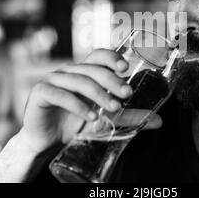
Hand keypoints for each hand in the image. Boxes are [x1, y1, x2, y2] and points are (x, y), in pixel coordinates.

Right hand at [18, 49, 162, 153]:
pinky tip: (91, 117)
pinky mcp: (40, 94)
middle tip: (126, 94)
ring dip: (98, 94)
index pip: (98, 55)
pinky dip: (77, 106)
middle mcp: (68, 72)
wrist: (45, 142)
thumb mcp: (104, 118)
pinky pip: (59, 95)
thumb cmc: (74, 124)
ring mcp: (52, 80)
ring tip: (114, 108)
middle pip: (91, 68)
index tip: (126, 67)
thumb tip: (158, 121)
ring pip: (78, 80)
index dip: (111, 57)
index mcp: (83, 72)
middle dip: (111, 80)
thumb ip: (127, 117)